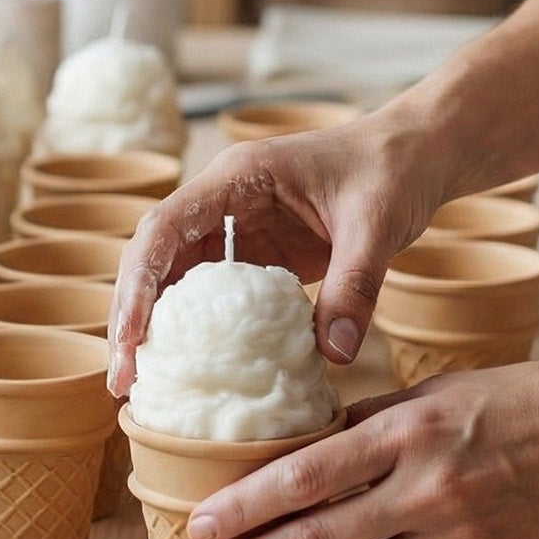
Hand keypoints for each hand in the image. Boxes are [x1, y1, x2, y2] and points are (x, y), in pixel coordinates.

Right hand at [108, 113, 446, 393]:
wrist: (416, 155)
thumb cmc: (391, 170)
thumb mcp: (376, 224)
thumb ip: (355, 285)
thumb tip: (334, 355)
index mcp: (236, 177)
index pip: (166, 226)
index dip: (139, 280)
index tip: (131, 336)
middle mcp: (222, 201)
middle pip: (154, 256)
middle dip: (131, 313)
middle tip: (122, 378)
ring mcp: (236, 228)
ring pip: (175, 277)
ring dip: (155, 325)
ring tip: (139, 383)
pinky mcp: (257, 255)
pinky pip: (214, 295)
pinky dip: (197, 330)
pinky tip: (190, 370)